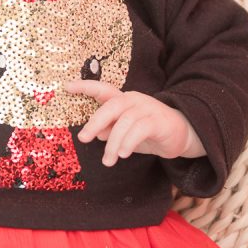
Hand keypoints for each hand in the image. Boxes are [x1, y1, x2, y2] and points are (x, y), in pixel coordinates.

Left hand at [63, 80, 205, 166]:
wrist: (181, 136)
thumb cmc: (148, 133)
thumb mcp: (125, 133)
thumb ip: (110, 131)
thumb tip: (95, 134)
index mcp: (123, 100)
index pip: (103, 90)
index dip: (85, 87)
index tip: (67, 86)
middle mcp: (134, 100)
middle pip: (111, 106)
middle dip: (95, 121)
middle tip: (83, 138)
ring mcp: (148, 108)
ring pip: (124, 122)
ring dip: (113, 143)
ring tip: (108, 161)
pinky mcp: (158, 121)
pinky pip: (140, 129)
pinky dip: (129, 142)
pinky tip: (123, 154)